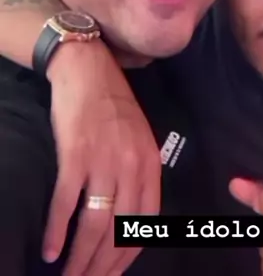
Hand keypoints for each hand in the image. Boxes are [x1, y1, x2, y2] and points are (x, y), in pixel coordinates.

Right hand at [44, 41, 160, 275]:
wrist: (88, 69)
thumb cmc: (111, 105)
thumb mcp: (137, 138)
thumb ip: (138, 174)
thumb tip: (127, 220)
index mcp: (150, 163)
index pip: (145, 224)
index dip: (127, 257)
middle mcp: (131, 164)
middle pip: (119, 231)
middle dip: (101, 267)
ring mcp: (104, 159)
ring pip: (94, 224)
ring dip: (80, 258)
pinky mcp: (76, 153)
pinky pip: (66, 202)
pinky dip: (56, 231)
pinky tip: (49, 250)